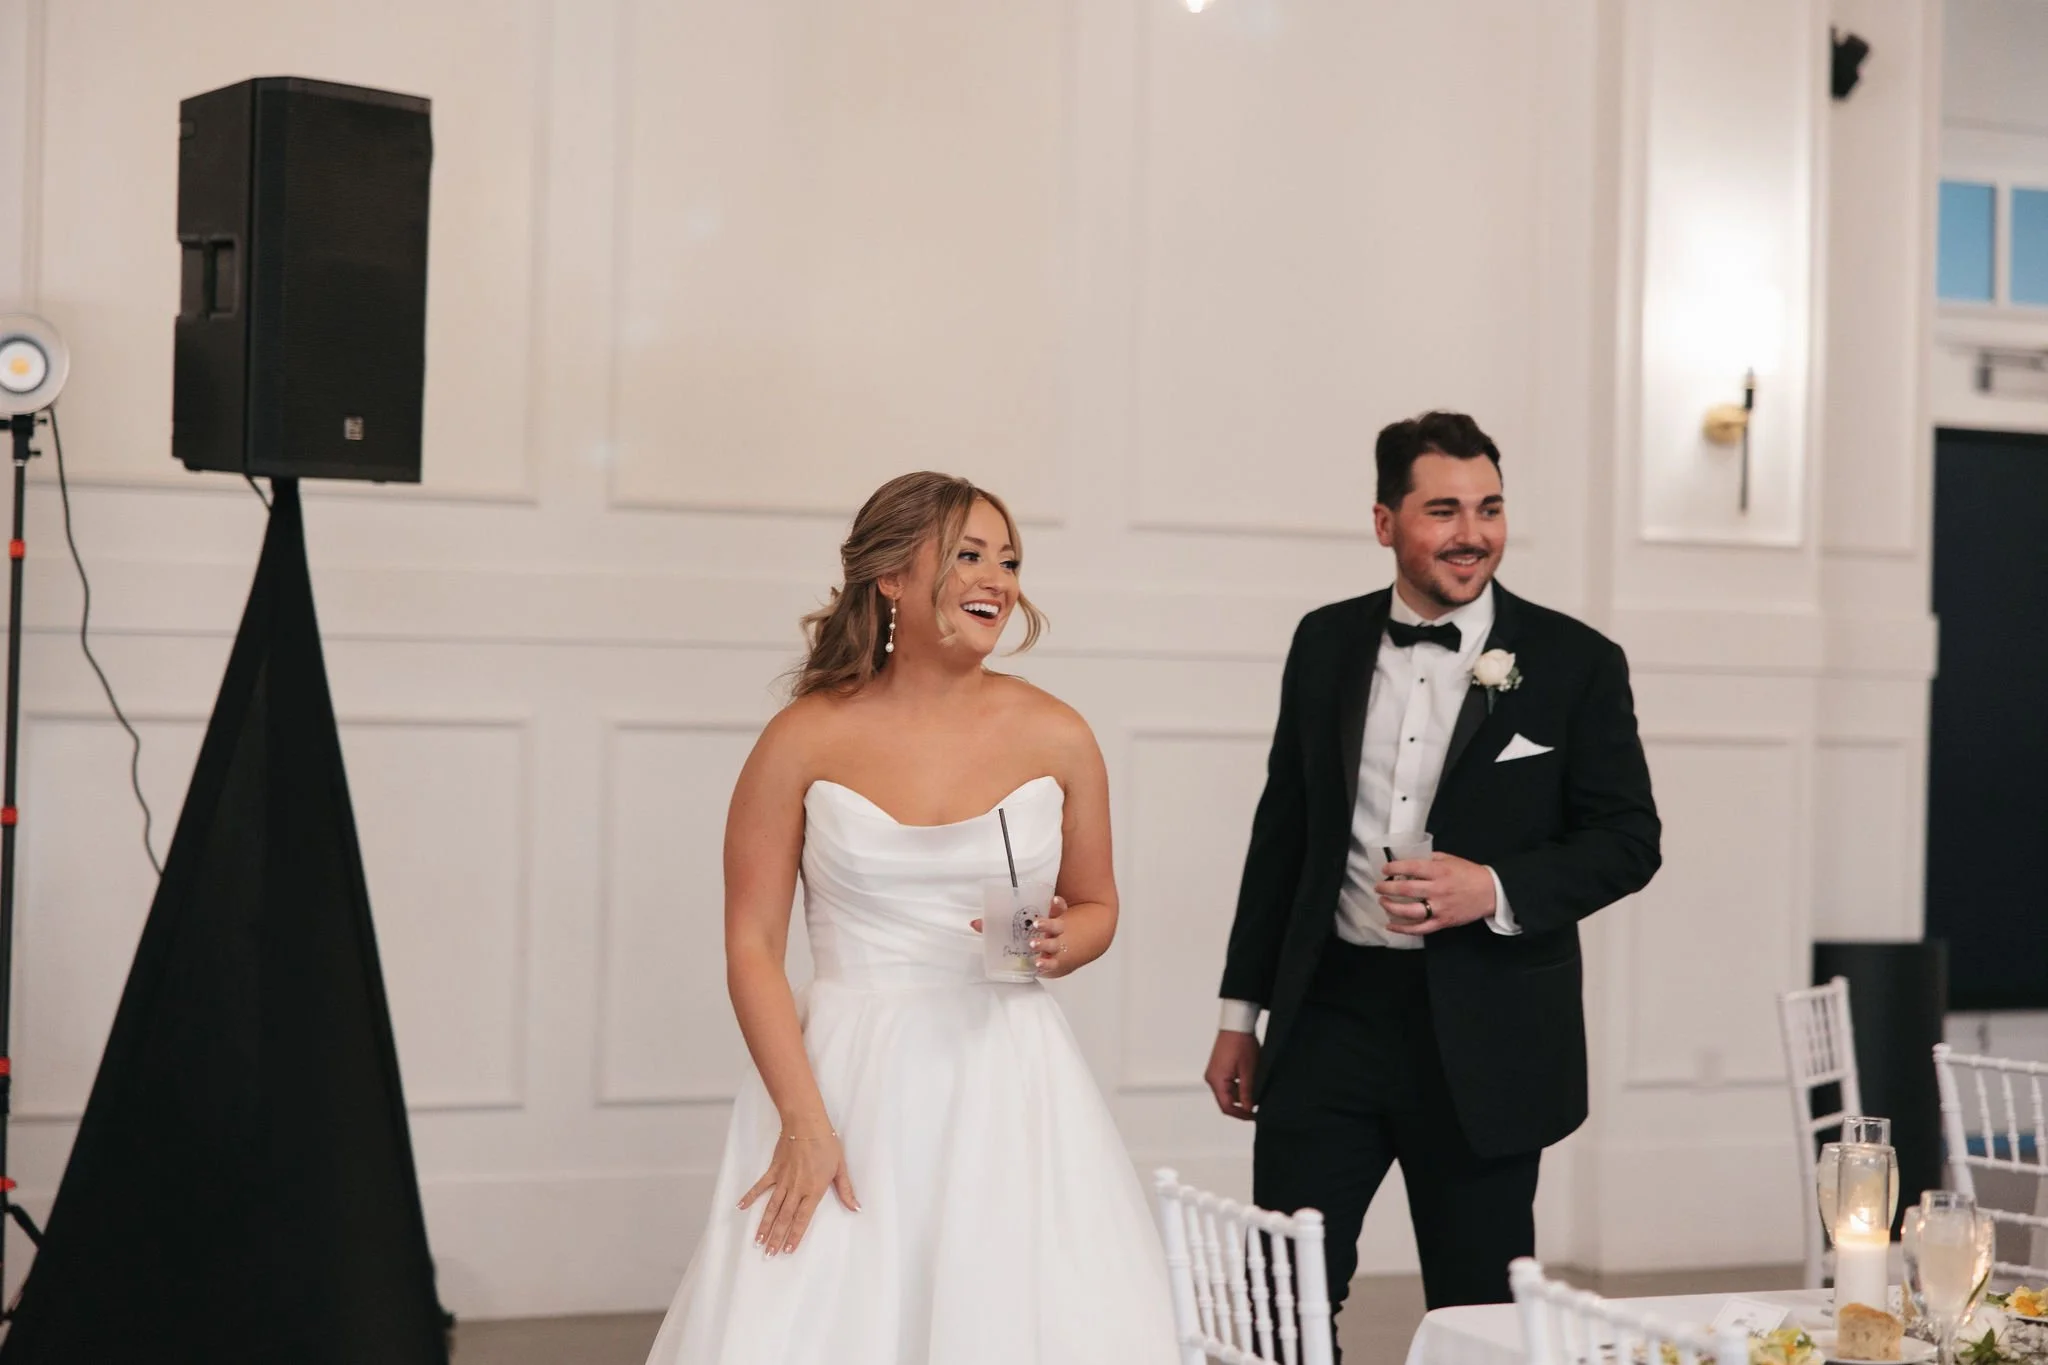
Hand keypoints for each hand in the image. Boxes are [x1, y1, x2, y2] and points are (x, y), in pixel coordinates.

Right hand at [738, 1125, 857, 1255]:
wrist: (807, 1123)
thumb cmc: (827, 1144)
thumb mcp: (840, 1168)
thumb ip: (846, 1190)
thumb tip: (857, 1208)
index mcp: (813, 1190)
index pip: (802, 1219)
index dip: (795, 1235)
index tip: (788, 1250)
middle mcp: (796, 1189)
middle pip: (784, 1218)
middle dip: (777, 1238)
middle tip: (769, 1254)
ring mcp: (783, 1180)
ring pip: (771, 1207)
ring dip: (764, 1225)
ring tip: (758, 1241)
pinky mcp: (773, 1170)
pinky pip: (760, 1187)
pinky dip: (750, 1197)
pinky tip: (740, 1208)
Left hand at [970, 896, 1074, 977]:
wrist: (1052, 958)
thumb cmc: (1033, 938)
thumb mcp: (1020, 927)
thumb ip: (998, 924)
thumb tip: (974, 923)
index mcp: (1050, 919)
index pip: (1057, 909)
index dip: (1057, 904)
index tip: (1053, 900)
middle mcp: (1055, 933)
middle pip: (1057, 926)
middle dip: (1048, 924)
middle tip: (1036, 924)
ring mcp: (1055, 948)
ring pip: (1054, 945)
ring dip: (1044, 944)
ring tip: (1032, 944)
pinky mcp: (1053, 963)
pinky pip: (1052, 964)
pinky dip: (1046, 964)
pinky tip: (1037, 963)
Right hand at [1204, 1029, 1259, 1120]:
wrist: (1236, 1025)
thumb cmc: (1240, 1042)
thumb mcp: (1248, 1071)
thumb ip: (1247, 1092)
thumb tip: (1248, 1108)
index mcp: (1217, 1080)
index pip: (1227, 1107)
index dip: (1241, 1114)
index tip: (1253, 1116)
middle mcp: (1212, 1078)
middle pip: (1226, 1101)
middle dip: (1242, 1105)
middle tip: (1257, 1105)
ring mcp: (1214, 1073)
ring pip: (1227, 1093)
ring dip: (1240, 1095)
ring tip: (1255, 1092)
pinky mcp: (1218, 1068)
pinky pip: (1227, 1084)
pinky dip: (1237, 1087)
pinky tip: (1249, 1083)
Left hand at [1376, 852, 1496, 935]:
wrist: (1491, 892)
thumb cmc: (1470, 874)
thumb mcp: (1450, 859)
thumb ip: (1430, 859)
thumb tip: (1409, 861)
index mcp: (1440, 871)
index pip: (1412, 868)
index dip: (1394, 868)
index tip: (1384, 869)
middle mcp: (1438, 889)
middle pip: (1406, 890)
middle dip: (1387, 888)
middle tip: (1378, 887)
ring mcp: (1440, 908)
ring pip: (1410, 911)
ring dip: (1391, 907)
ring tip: (1382, 902)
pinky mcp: (1443, 922)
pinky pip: (1420, 928)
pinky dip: (1403, 929)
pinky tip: (1390, 926)